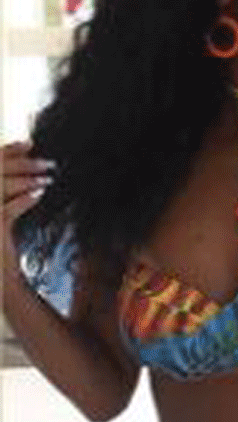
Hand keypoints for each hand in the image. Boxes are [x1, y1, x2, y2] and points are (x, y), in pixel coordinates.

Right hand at [1, 140, 55, 273]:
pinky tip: (39, 196)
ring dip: (27, 180)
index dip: (9, 151)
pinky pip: (6, 211)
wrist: (0, 277)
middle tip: (49, 163)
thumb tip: (32, 164)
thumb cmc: (3, 243)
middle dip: (23, 164)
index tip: (31, 144)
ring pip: (0, 188)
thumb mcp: (4, 211)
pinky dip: (24, 200)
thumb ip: (9, 189)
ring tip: (48, 180)